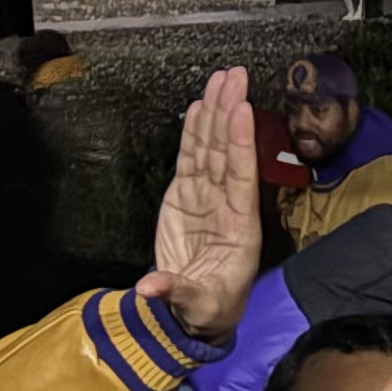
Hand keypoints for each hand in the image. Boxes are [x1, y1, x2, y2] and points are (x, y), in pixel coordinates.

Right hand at [137, 65, 264, 342]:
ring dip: (215, 114)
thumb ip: (176, 291)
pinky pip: (193, 160)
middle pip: (227, 152)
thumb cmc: (209, 310)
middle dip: (230, 113)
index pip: (241, 177)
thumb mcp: (198, 305)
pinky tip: (200, 107)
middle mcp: (227, 206)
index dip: (240, 144)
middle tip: (235, 76)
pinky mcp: (187, 198)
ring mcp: (207, 199)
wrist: (196, 314)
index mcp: (239, 228)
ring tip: (220, 80)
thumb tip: (149, 287)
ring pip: (211, 149)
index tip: (242, 110)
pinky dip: (195, 134)